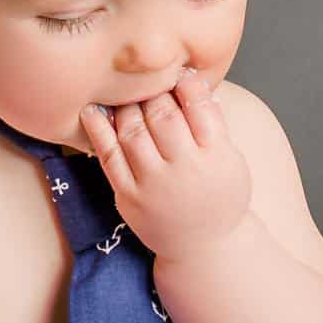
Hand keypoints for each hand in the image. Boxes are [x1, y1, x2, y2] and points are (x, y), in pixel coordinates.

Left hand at [78, 68, 251, 264]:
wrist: (204, 248)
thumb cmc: (219, 196)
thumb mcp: (231, 159)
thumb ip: (212, 123)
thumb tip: (187, 79)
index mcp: (217, 156)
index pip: (199, 106)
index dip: (186, 84)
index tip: (179, 74)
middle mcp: (185, 170)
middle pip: (163, 115)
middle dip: (155, 91)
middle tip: (149, 81)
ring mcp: (154, 185)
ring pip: (133, 131)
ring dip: (127, 105)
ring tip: (126, 93)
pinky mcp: (129, 197)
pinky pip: (108, 156)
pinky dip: (98, 130)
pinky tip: (92, 111)